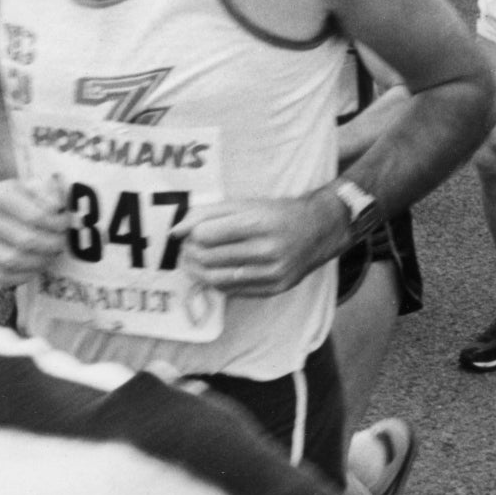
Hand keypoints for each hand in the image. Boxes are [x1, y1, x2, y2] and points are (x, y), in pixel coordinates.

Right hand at [0, 177, 67, 285]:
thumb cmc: (16, 199)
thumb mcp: (31, 187)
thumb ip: (47, 193)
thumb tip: (55, 207)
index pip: (35, 217)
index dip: (56, 224)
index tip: (65, 225)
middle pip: (26, 240)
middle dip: (50, 245)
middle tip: (61, 244)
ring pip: (13, 260)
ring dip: (39, 261)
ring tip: (50, 255)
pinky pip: (1, 277)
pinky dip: (23, 275)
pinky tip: (35, 268)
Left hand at [177, 191, 346, 296]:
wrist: (319, 231)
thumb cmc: (277, 214)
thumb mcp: (245, 204)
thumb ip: (208, 213)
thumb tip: (176, 231)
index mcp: (259, 222)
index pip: (206, 234)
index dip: (191, 234)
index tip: (190, 232)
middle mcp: (268, 249)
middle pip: (209, 258)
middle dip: (191, 253)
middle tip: (189, 248)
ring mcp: (273, 272)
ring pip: (217, 279)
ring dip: (198, 271)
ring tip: (196, 261)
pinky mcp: (275, 288)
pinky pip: (233, 290)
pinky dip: (218, 282)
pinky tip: (217, 271)